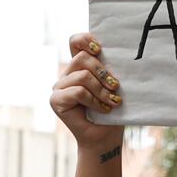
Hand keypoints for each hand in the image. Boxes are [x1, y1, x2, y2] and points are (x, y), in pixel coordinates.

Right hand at [49, 33, 123, 151]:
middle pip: (82, 58)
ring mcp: (59, 87)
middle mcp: (67, 73)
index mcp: (80, 66)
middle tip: (116, 87)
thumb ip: (109, 69)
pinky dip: (94, 100)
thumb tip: (119, 53)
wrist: (105, 137)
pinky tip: (103, 109)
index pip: (75, 41)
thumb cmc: (113, 111)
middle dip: (103, 72)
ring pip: (83, 75)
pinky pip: (78, 91)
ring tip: (113, 102)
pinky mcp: (56, 100)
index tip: (100, 49)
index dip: (86, 39)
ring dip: (102, 90)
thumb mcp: (113, 85)